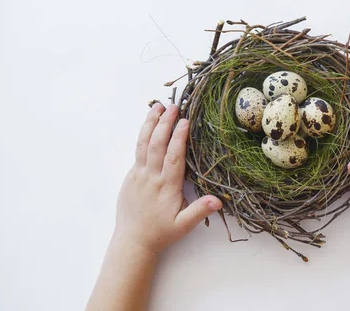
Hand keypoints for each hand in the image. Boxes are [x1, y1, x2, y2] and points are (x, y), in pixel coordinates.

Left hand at [113, 103, 221, 253]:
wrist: (132, 241)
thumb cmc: (161, 232)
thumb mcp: (183, 225)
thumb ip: (199, 211)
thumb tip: (218, 201)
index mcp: (166, 186)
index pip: (173, 156)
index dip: (179, 137)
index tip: (185, 121)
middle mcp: (151, 177)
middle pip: (156, 144)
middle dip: (164, 123)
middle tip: (173, 107)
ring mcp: (138, 175)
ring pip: (143, 144)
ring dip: (150, 124)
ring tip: (157, 107)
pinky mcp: (131, 176)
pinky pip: (137, 151)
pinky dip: (143, 135)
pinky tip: (149, 125)